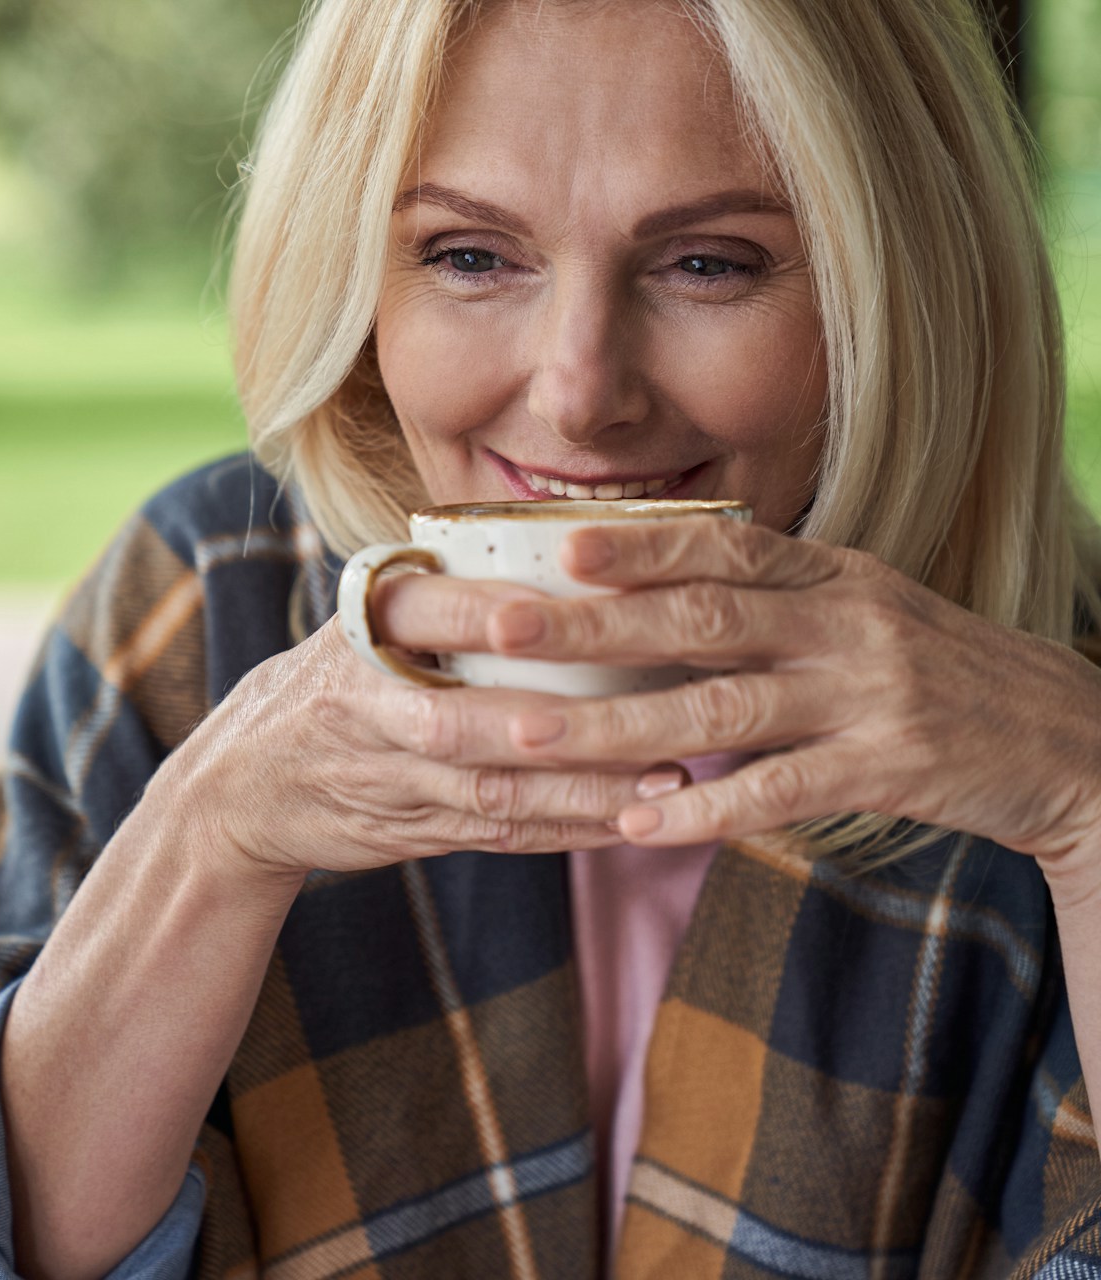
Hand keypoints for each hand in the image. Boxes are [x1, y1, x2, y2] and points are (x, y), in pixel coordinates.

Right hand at [162, 573, 646, 881]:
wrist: (239, 786)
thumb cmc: (335, 682)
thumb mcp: (361, 622)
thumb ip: (443, 594)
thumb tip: (581, 547)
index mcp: (357, 628)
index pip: (417, 611)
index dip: (478, 613)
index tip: (552, 609)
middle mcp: (362, 701)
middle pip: (452, 718)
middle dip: (542, 723)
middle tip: (634, 713)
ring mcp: (381, 774)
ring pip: (485, 788)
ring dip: (577, 790)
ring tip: (663, 778)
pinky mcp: (403, 828)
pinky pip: (492, 834)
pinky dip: (562, 832)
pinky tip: (628, 822)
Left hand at [470, 517, 1100, 870]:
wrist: (1071, 741)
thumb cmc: (936, 671)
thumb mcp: (862, 609)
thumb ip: (770, 597)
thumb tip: (650, 581)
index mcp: (834, 575)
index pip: (724, 549)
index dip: (640, 545)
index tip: (557, 545)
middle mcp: (847, 623)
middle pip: (702, 619)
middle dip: (593, 626)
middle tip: (502, 630)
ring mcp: (870, 696)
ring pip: (723, 710)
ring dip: (618, 725)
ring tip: (531, 736)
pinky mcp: (891, 769)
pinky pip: (779, 792)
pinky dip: (702, 809)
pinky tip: (635, 822)